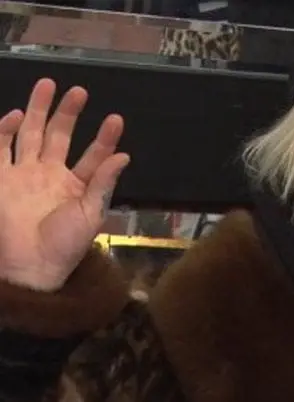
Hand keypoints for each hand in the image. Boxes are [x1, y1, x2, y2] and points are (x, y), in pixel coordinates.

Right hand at [0, 78, 129, 290]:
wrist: (30, 267)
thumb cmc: (65, 245)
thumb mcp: (91, 214)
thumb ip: (104, 183)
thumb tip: (124, 156)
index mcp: (76, 185)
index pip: (93, 156)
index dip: (104, 138)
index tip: (115, 119)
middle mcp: (49, 175)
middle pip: (58, 136)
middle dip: (68, 113)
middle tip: (79, 91)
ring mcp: (23, 175)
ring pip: (30, 134)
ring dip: (38, 110)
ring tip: (49, 85)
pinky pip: (0, 149)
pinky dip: (5, 131)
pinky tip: (16, 114)